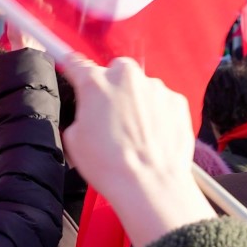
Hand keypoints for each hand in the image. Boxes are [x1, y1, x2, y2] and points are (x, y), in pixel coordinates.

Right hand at [57, 56, 214, 246]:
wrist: (150, 184)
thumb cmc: (111, 166)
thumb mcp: (74, 141)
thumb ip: (79, 114)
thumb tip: (86, 111)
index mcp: (95, 84)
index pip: (77, 63)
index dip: (71, 64)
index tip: (70, 62)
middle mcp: (127, 78)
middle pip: (116, 71)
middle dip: (112, 87)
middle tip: (110, 116)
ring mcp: (155, 88)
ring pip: (141, 87)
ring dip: (136, 103)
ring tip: (134, 135)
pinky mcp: (176, 101)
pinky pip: (162, 101)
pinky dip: (157, 114)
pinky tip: (152, 137)